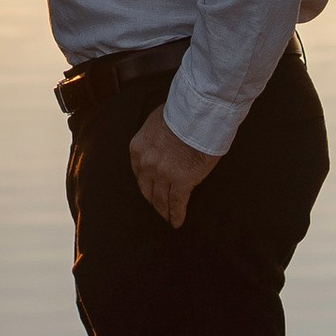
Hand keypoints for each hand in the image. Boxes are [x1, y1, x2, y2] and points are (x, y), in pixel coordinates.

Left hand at [129, 106, 219, 229]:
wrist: (198, 115)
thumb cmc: (182, 113)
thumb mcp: (157, 121)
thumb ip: (155, 136)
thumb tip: (161, 140)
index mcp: (138, 148)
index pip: (138, 172)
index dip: (146, 182)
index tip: (150, 188)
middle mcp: (146, 163)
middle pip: (146, 189)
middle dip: (152, 199)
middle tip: (157, 207)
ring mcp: (162, 174)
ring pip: (160, 199)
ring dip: (163, 211)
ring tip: (167, 218)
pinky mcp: (180, 182)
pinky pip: (176, 204)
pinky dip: (176, 215)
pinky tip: (177, 222)